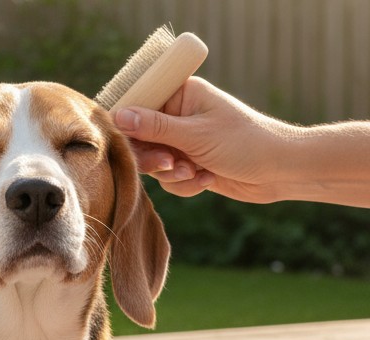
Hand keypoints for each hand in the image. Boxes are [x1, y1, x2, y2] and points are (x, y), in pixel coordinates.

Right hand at [114, 76, 369, 208]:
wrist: (281, 171)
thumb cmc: (245, 143)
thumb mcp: (195, 135)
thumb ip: (153, 127)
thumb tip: (117, 116)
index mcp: (181, 94)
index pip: (138, 105)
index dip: (130, 128)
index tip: (137, 145)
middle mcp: (178, 115)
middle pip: (139, 139)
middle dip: (155, 158)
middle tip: (170, 164)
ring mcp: (182, 141)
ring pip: (152, 163)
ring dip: (172, 174)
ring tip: (195, 172)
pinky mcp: (188, 164)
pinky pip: (168, 179)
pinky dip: (184, 184)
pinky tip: (207, 180)